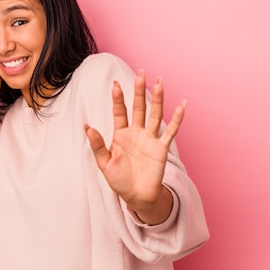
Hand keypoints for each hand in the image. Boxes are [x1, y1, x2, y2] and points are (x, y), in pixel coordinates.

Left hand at [85, 70, 185, 223]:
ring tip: (159, 82)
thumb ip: (97, 145)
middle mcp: (137, 133)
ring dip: (157, 99)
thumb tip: (87, 126)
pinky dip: (177, 119)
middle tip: (140, 73)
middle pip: (139, 108)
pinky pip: (171, 131)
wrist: (136, 196)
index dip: (118, 99)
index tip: (115, 85)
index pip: (120, 112)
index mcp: (121, 134)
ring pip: (154, 115)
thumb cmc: (119, 180)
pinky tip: (182, 105)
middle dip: (139, 91)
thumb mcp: (104, 163)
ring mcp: (150, 139)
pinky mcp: (161, 148)